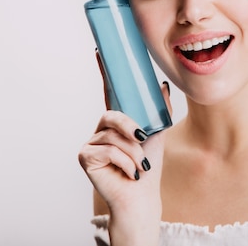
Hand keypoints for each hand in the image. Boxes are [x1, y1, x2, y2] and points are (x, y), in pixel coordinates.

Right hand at [77, 52, 171, 244]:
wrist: (142, 194)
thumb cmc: (148, 164)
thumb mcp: (158, 132)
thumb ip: (159, 109)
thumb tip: (162, 84)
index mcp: (118, 120)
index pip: (109, 91)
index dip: (105, 71)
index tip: (99, 51)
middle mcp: (102, 128)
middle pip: (113, 115)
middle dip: (131, 128)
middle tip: (145, 139)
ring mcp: (92, 142)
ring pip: (113, 136)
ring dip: (133, 152)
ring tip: (139, 165)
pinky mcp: (85, 157)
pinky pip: (108, 151)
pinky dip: (125, 162)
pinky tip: (129, 173)